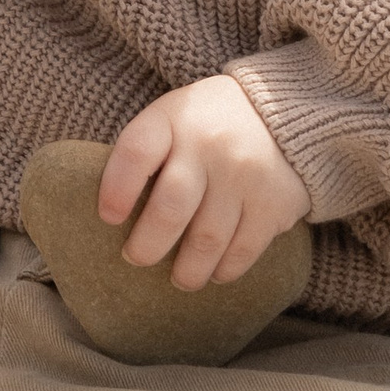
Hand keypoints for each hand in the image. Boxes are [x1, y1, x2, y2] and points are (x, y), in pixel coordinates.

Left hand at [100, 76, 309, 289]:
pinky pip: (244, 248)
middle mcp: (210, 145)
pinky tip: (214, 273)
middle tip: (136, 259)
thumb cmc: (207, 124)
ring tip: (179, 278)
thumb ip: (148, 153)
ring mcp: (245, 175)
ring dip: (188, 269)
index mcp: (174, 118)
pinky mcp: (275, 201)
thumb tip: (116, 215)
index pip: (136, 153)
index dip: (116, 190)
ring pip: (207, 238)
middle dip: (147, 245)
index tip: (109, 218)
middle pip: (170, 208)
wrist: (280, 111)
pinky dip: (225, 268)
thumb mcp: (173, 117)